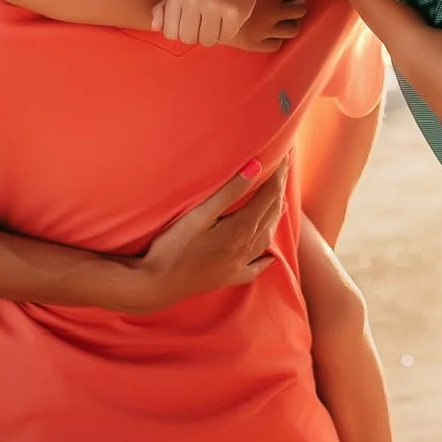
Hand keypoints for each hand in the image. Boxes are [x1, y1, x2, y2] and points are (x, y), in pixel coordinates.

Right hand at [128, 165, 287, 311]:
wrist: (155, 286)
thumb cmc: (171, 248)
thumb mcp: (198, 215)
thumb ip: (228, 192)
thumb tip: (256, 167)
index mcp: (240, 229)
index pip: (269, 195)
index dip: (279, 174)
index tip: (287, 154)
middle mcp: (245, 248)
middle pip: (271, 213)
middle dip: (280, 188)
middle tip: (286, 167)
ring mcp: (238, 266)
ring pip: (266, 237)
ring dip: (275, 216)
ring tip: (280, 201)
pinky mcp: (228, 278)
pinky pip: (255, 268)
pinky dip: (265, 259)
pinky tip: (269, 258)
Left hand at [157, 0, 257, 46]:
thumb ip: (162, 9)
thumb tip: (155, 27)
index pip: (170, 33)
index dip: (180, 32)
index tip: (189, 22)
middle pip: (188, 39)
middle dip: (196, 35)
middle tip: (204, 22)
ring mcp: (215, 5)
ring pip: (206, 41)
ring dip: (211, 36)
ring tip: (215, 21)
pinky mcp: (233, 13)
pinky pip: (224, 38)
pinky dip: (226, 33)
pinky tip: (227, 19)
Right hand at [223, 0, 306, 52]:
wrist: (199, 9)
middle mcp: (272, 10)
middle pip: (301, 8)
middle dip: (296, 6)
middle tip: (289, 6)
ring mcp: (265, 28)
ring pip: (293, 29)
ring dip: (290, 24)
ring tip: (282, 21)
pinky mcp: (256, 43)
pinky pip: (276, 45)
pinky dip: (274, 40)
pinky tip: (267, 35)